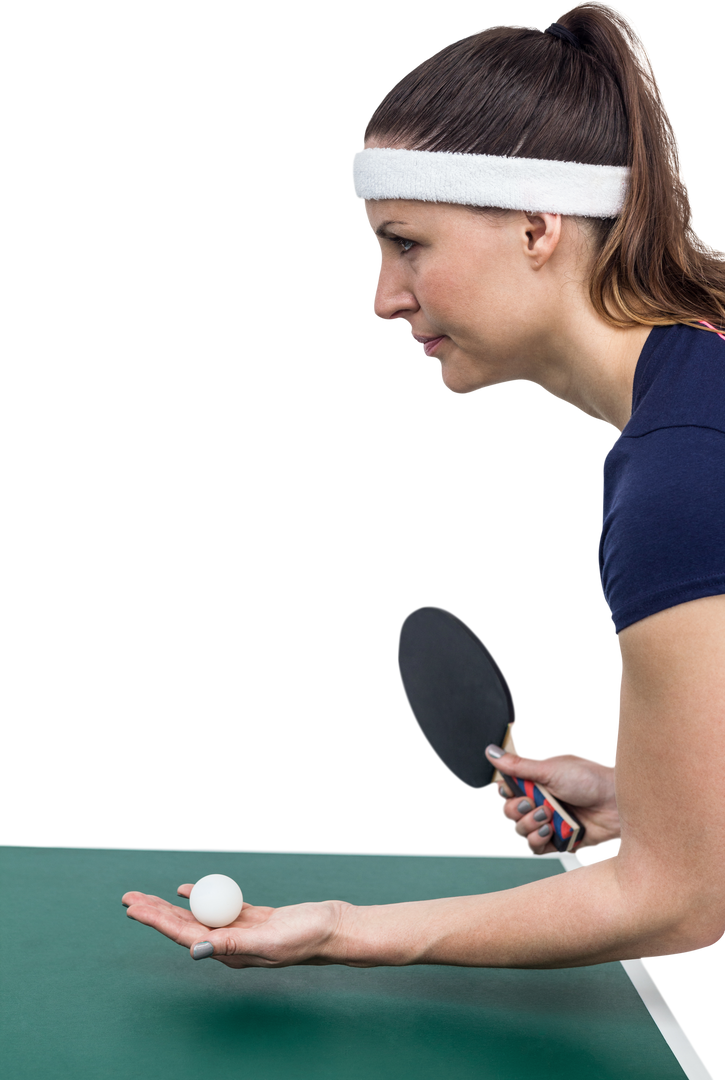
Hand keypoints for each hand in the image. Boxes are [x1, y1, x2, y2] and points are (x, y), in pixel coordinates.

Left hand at [121, 885, 350, 967]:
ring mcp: (240, 932)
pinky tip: (185, 891)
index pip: (184, 935)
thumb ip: (232, 944)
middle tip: (128, 898)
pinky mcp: (252, 920)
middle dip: (154, 913)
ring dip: (171, 906)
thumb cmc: (306, 937)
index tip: (135, 909)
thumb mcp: (269, 939)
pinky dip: (199, 898)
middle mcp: (229, 946)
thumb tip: (195, 949)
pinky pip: (218, 908)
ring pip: (197, 917)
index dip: (157, 921)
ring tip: (147, 898)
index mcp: (230, 954)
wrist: (333, 929)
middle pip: (183, 926)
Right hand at [485, 747, 620, 854]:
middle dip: (517, 810)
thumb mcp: (550, 769)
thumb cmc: (590, 779)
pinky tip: (548, 831)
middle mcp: (538, 801)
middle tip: (533, 803)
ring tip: (547, 817)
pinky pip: (533, 847)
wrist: (616, 803)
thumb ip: (518, 766)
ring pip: (519, 830)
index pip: (506, 790)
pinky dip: (536, 840)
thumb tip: (490, 752)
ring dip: (528, 824)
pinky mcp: (556, 840)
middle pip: (508, 812)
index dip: (505, 792)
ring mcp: (547, 821)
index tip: (512, 789)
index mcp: (535, 781)